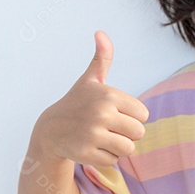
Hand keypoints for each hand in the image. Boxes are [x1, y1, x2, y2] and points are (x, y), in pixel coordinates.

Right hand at [34, 30, 148, 165]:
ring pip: (129, 149)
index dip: (132, 116)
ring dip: (119, 147)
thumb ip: (102, 58)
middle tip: (109, 128)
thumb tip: (100, 33)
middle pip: (139, 133)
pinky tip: (92, 148)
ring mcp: (93, 135)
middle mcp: (101, 114)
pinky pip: (114, 161)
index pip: (143, 114)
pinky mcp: (86, 154)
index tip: (115, 113)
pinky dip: (106, 157)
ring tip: (103, 138)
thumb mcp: (90, 80)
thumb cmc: (77, 103)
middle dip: (127, 133)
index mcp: (108, 95)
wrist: (50, 130)